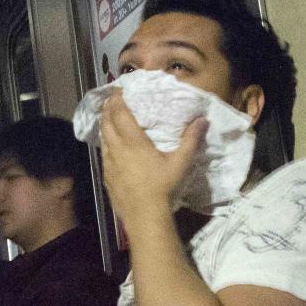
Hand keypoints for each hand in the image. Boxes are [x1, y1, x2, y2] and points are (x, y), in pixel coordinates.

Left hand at [100, 92, 205, 225]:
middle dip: (108, 109)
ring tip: (108, 119)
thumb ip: (191, 140)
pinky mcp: (107, 177)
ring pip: (103, 138)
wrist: (144, 215)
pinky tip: (110, 147)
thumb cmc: (163, 187)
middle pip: (107, 123)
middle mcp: (117, 149)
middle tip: (112, 101)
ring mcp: (109, 164)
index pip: (120, 114)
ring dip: (104, 126)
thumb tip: (202, 120)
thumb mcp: (180, 162)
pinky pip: (103, 155)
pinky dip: (105, 144)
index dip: (117, 100)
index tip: (118, 90)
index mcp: (133, 142)